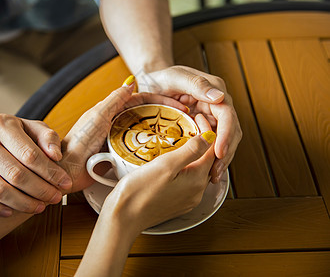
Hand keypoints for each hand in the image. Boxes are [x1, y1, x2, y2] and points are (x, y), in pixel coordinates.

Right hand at [0, 114, 71, 216]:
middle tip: (56, 198)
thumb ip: (48, 137)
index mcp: (1, 124)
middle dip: (40, 190)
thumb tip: (56, 155)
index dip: (50, 172)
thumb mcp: (33, 128)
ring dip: (23, 203)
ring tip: (40, 206)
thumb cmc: (13, 136)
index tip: (65, 183)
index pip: (29, 154)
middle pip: (15, 174)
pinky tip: (12, 212)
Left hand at [59, 81, 187, 192]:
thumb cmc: (79, 142)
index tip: (178, 104)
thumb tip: (131, 82)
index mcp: (110, 111)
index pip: (140, 100)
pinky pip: (139, 150)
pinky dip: (152, 149)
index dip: (160, 100)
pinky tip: (164, 153)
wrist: (69, 170)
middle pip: (145, 116)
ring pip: (144, 133)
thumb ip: (114, 100)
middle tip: (185, 120)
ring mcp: (118, 141)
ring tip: (180, 136)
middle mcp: (116, 124)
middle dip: (165, 116)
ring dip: (161, 133)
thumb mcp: (98, 116)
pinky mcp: (119, 157)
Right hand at [102, 114, 215, 234]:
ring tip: (179, 139)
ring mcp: (186, 200)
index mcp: (197, 181)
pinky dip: (183, 167)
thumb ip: (191, 150)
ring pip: (195, 171)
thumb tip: (210, 137)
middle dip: (201, 142)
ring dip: (191, 155)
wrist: (123, 217)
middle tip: (189, 125)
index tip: (196, 118)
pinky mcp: (175, 203)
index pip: (212, 151)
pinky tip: (171, 160)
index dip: (207, 132)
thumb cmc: (141, 191)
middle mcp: (196, 193)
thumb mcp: (166, 165)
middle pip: (206, 161)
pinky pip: (185, 181)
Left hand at [136, 65, 241, 182]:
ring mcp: (211, 117)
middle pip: (231, 132)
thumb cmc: (163, 77)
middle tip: (215, 173)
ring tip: (213, 177)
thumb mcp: (176, 77)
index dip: (226, 135)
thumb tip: (220, 98)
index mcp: (215, 92)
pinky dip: (210, 158)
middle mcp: (218, 105)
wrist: (152, 82)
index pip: (228, 115)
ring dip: (220, 159)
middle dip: (226, 153)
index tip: (220, 152)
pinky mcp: (203, 127)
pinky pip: (211, 144)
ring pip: (224, 141)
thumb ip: (197, 86)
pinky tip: (206, 172)